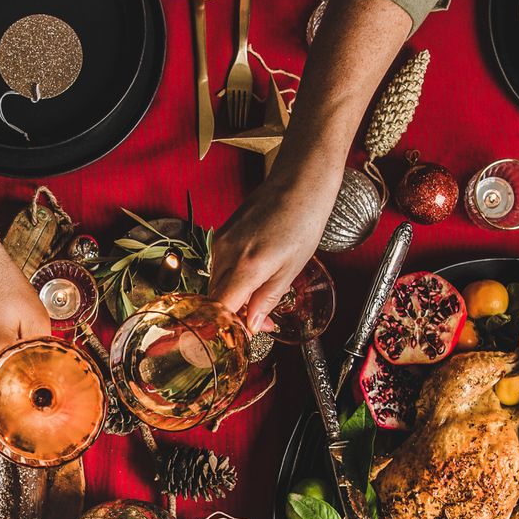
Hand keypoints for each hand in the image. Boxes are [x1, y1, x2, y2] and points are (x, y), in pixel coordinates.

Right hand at [209, 166, 342, 331]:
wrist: (300, 181)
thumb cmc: (303, 221)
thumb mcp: (291, 269)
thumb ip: (266, 300)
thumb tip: (251, 325)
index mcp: (246, 267)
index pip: (218, 309)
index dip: (226, 328)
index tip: (242, 337)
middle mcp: (225, 254)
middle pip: (215, 299)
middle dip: (234, 315)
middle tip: (263, 322)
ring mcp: (221, 242)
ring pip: (217, 283)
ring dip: (234, 297)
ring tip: (262, 296)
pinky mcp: (222, 234)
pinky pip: (220, 266)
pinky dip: (233, 278)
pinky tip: (255, 274)